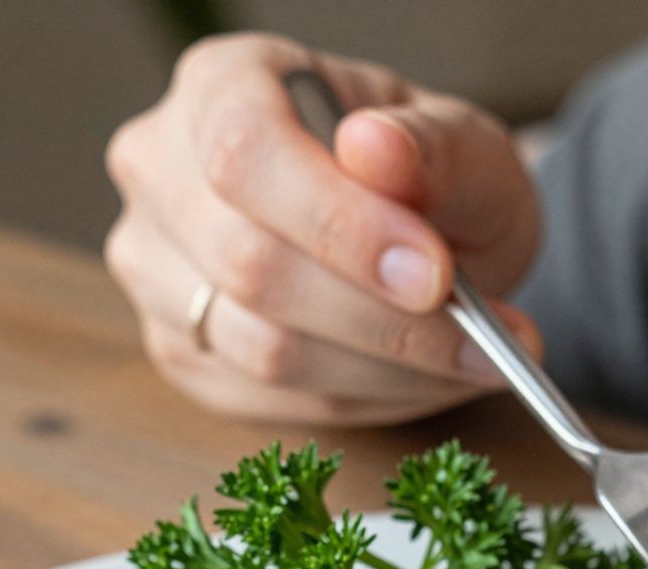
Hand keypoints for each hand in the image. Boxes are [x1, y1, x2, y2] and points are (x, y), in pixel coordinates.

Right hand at [103, 32, 542, 425]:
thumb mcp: (464, 145)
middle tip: (491, 338)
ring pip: (263, 353)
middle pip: (250, 268)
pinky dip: (370, 403)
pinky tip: (425, 376)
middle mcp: (163, 172)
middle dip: (385, 320)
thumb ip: (432, 148)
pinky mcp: (183, 354)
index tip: (437, 276)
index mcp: (222, 85)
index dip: (341, 225)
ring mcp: (156, 270)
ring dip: (391, 373)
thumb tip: (376, 150)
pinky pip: (276, 405)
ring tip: (478, 358)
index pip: (247, 154)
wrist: (418, 237)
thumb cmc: (430, 176)